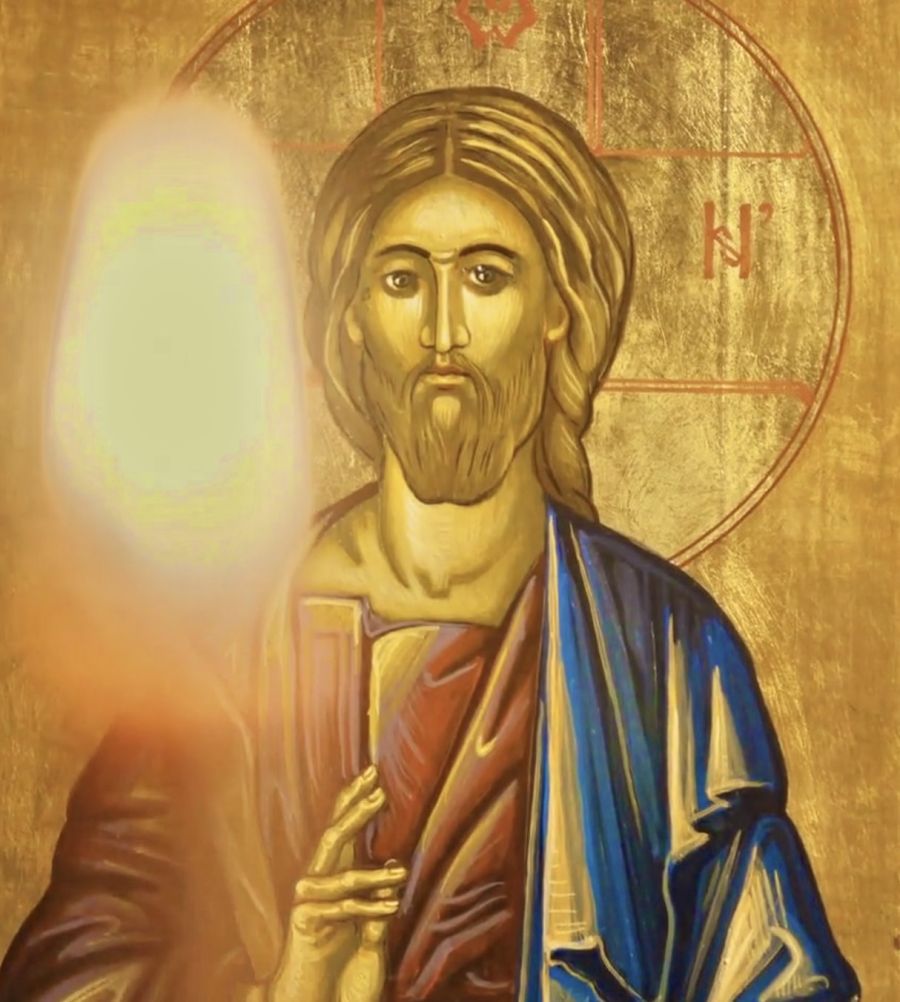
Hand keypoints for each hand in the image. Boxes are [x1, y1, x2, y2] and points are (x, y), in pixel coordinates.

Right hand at [268, 767, 404, 1001]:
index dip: (354, 799)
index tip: (373, 774)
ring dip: (374, 876)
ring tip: (400, 872)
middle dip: (355, 810)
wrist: (308, 989)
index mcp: (329, 871)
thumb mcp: (360, 917)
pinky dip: (370, 908)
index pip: (340, 825)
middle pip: (333, 834)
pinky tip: (392, 906)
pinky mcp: (305, 922)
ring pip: (343, 877)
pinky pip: (343, 910)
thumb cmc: (336, 952)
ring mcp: (307, 899)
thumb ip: (372, 892)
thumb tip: (394, 868)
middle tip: (378, 789)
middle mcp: (315, 878)